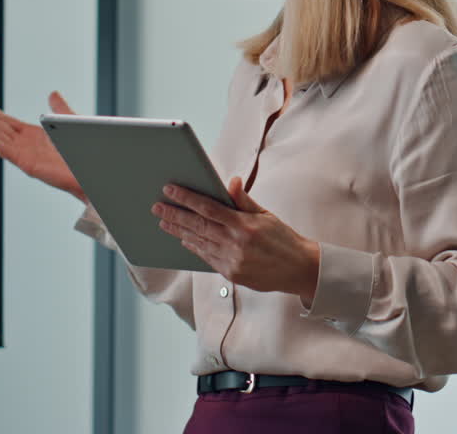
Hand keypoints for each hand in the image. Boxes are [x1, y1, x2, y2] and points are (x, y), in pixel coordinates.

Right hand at [0, 92, 84, 201]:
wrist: (90, 169)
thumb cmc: (81, 150)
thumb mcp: (67, 121)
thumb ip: (58, 108)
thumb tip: (52, 93)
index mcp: (32, 135)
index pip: (5, 120)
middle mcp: (25, 145)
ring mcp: (24, 155)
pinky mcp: (26, 164)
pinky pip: (5, 150)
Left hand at [153, 177, 320, 302]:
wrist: (299, 269)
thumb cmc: (283, 238)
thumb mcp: (266, 214)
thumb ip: (244, 200)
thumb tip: (231, 181)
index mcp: (244, 225)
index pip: (208, 208)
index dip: (186, 198)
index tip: (170, 189)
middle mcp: (236, 244)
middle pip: (198, 226)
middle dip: (174, 215)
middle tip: (157, 207)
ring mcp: (232, 261)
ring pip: (198, 243)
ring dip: (179, 232)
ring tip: (163, 222)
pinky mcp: (231, 274)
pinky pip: (206, 258)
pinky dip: (193, 247)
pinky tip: (183, 239)